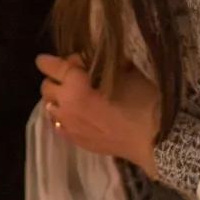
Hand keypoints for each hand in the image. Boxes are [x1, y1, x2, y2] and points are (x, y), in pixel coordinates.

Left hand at [37, 54, 159, 174]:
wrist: (153, 140)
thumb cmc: (143, 103)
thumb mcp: (127, 73)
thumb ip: (106, 63)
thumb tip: (98, 59)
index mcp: (75, 86)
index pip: (54, 67)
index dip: (50, 61)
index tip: (48, 59)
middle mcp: (65, 106)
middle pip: (46, 87)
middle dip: (54, 79)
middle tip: (71, 77)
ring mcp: (68, 126)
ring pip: (49, 107)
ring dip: (57, 99)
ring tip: (72, 96)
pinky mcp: (75, 141)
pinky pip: (58, 124)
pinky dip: (62, 115)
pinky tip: (75, 114)